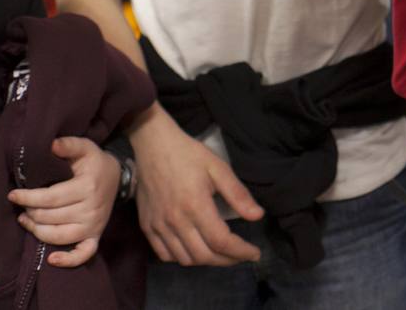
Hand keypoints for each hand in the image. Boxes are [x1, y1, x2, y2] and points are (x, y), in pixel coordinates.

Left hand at [8, 137, 120, 267]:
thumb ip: (68, 144)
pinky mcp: (95, 236)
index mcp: (87, 187)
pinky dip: (68, 260)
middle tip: (21, 204)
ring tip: (25, 219)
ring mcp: (94, 225)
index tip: (12, 194)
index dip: (28, 198)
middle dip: (30, 211)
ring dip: (36, 230)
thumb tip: (51, 144)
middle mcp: (91, 209)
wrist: (117, 177)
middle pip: (50, 217)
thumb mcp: (85, 148)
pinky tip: (51, 259)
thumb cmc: (94, 163)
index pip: (50, 198)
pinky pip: (83, 254)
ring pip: (58, 236)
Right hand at [127, 107, 264, 265]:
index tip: (255, 253)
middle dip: (227, 260)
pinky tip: (195, 249)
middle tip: (241, 255)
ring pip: (185, 259)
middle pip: (204, 255)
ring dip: (207, 261)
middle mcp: (175, 220)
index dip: (241, 252)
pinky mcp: (147, 226)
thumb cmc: (189, 154)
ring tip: (222, 253)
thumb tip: (258, 216)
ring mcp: (158, 225)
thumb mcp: (219, 168)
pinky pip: (164, 254)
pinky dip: (182, 258)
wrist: (153, 145)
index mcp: (195, 205)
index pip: (221, 241)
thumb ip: (238, 194)